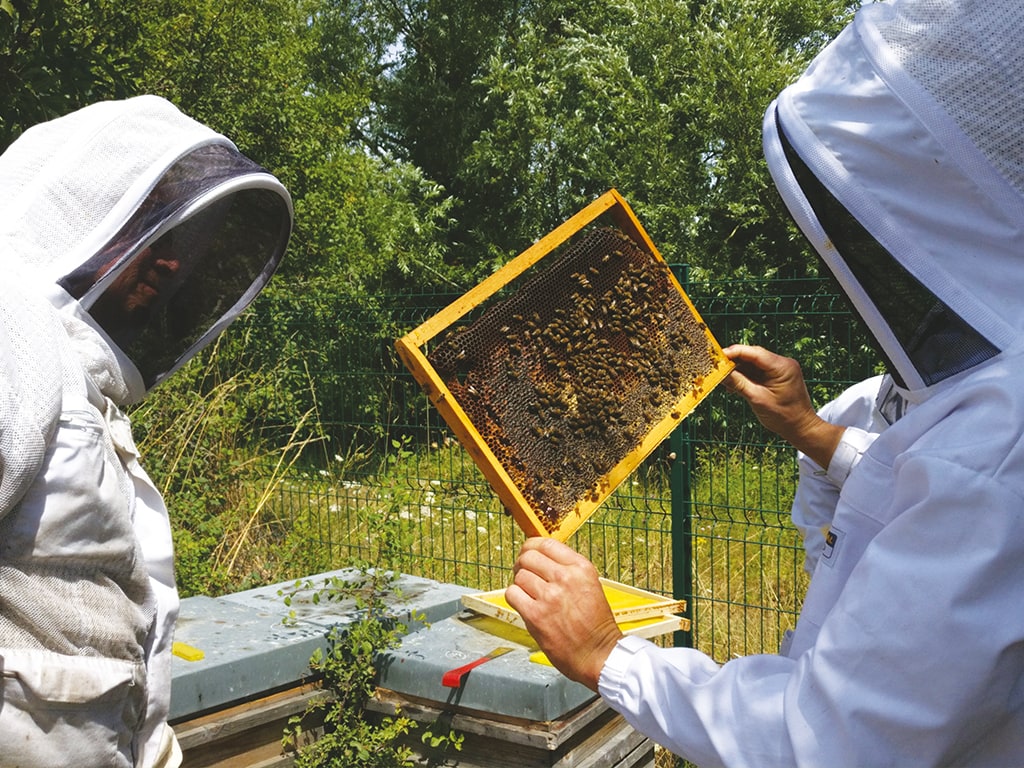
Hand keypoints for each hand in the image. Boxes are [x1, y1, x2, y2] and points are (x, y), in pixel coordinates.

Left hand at [505, 538, 622, 690]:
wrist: (599, 653)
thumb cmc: (595, 624)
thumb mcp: (590, 584)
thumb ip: (568, 569)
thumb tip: (542, 558)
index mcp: (580, 568)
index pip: (546, 543)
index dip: (531, 546)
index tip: (528, 553)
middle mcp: (565, 578)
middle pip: (528, 557)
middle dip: (522, 564)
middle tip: (524, 574)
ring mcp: (549, 596)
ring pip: (519, 576)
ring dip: (520, 584)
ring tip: (527, 594)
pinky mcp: (536, 615)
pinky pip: (512, 594)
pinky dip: (514, 597)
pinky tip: (524, 604)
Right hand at [722, 344, 842, 468]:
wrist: (801, 427)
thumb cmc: (783, 416)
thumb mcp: (757, 399)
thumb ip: (738, 384)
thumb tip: (719, 373)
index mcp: (782, 367)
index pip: (754, 353)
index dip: (734, 353)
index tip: (717, 358)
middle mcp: (783, 363)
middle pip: (752, 355)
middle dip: (734, 361)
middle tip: (716, 368)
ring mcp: (780, 369)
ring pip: (753, 363)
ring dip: (738, 370)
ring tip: (724, 380)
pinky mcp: (776, 375)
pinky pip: (757, 370)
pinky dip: (745, 376)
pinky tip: (734, 385)